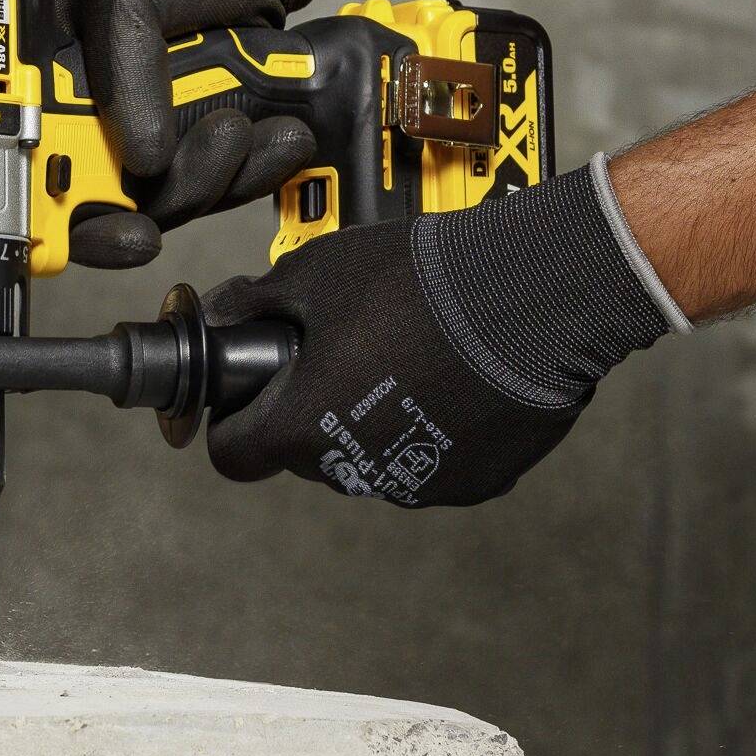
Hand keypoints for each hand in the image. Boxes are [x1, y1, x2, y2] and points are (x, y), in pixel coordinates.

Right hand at [56, 0, 340, 267]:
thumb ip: (127, 71)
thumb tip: (144, 160)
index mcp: (46, 91)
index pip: (33, 173)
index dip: (63, 216)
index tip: (119, 222)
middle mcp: (89, 129)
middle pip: (110, 211)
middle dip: (170, 197)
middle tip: (217, 141)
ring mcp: (144, 145)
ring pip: (173, 206)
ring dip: (220, 176)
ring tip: (247, 122)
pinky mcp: (198, 154)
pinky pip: (222, 190)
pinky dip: (255, 172)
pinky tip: (281, 138)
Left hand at [199, 156, 686, 502]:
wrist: (532, 294)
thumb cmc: (416, 282)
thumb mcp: (315, 272)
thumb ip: (255, 300)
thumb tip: (222, 310)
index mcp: (302, 429)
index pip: (233, 456)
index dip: (236, 420)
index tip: (255, 388)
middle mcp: (356, 473)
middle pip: (306, 455)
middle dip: (310, 411)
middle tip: (339, 353)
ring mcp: (420, 483)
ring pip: (370, 461)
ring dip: (372, 424)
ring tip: (404, 359)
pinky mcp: (477, 482)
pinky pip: (433, 462)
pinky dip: (432, 432)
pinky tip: (452, 380)